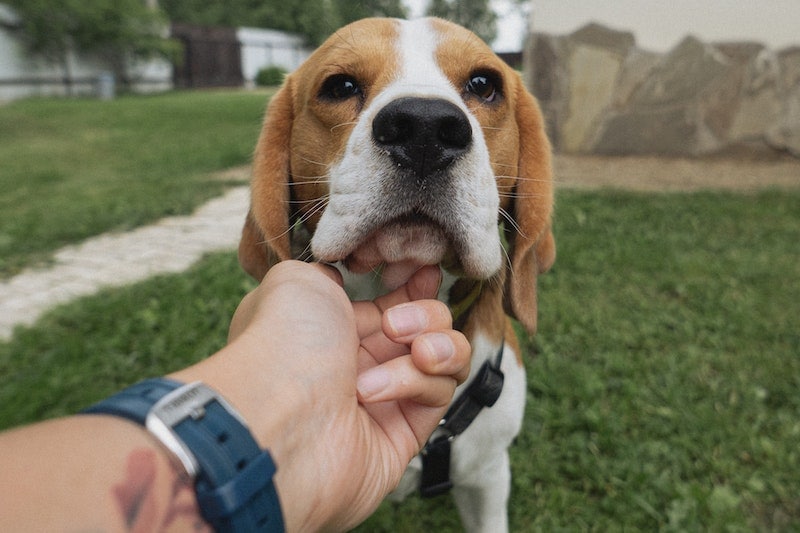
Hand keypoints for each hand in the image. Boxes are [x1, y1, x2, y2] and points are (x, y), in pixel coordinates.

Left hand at [172, 260, 470, 530]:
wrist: (275, 416)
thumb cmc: (281, 343)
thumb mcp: (295, 280)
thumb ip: (328, 269)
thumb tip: (343, 276)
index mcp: (333, 327)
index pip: (393, 301)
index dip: (416, 285)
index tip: (427, 271)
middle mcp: (358, 362)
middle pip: (427, 326)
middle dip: (425, 314)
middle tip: (394, 324)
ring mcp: (384, 398)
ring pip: (444, 359)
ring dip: (437, 345)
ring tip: (417, 352)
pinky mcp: (403, 433)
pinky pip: (438, 394)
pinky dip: (417, 382)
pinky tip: (376, 389)